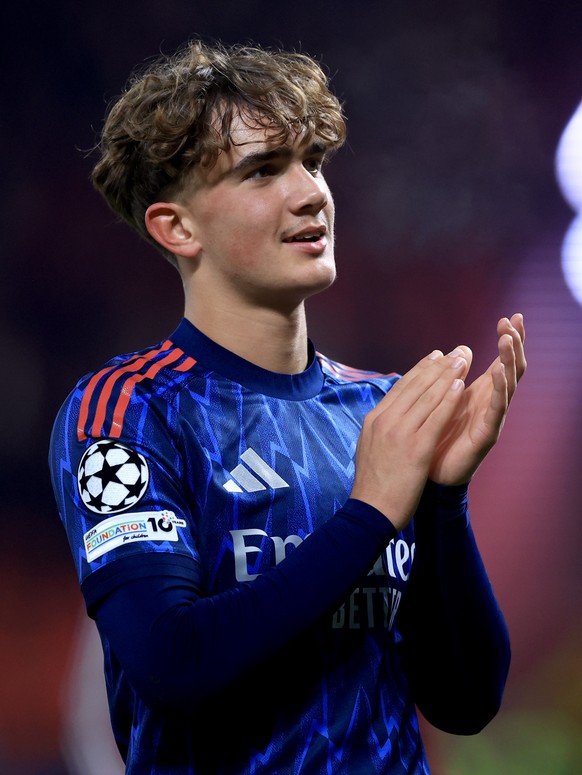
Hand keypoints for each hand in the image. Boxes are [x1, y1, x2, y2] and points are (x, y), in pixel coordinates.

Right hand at [350, 348, 468, 530]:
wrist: (370, 510)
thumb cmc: (373, 484)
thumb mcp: (370, 446)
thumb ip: (382, 427)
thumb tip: (390, 413)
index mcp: (375, 419)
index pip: (401, 387)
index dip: (421, 369)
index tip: (436, 356)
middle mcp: (385, 420)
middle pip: (415, 386)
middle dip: (438, 366)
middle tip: (455, 351)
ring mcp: (400, 432)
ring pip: (427, 396)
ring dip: (447, 375)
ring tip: (463, 360)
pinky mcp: (415, 447)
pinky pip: (435, 417)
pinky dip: (449, 399)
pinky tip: (461, 386)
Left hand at [428, 313, 525, 485]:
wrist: (428, 476)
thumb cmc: (435, 437)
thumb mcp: (442, 400)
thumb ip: (449, 378)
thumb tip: (452, 352)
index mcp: (482, 393)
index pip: (502, 360)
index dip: (509, 339)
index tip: (510, 315)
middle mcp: (492, 403)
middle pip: (512, 368)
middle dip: (514, 344)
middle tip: (513, 321)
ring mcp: (492, 418)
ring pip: (508, 384)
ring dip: (508, 360)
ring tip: (507, 339)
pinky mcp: (487, 435)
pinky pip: (496, 409)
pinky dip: (499, 389)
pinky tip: (498, 372)